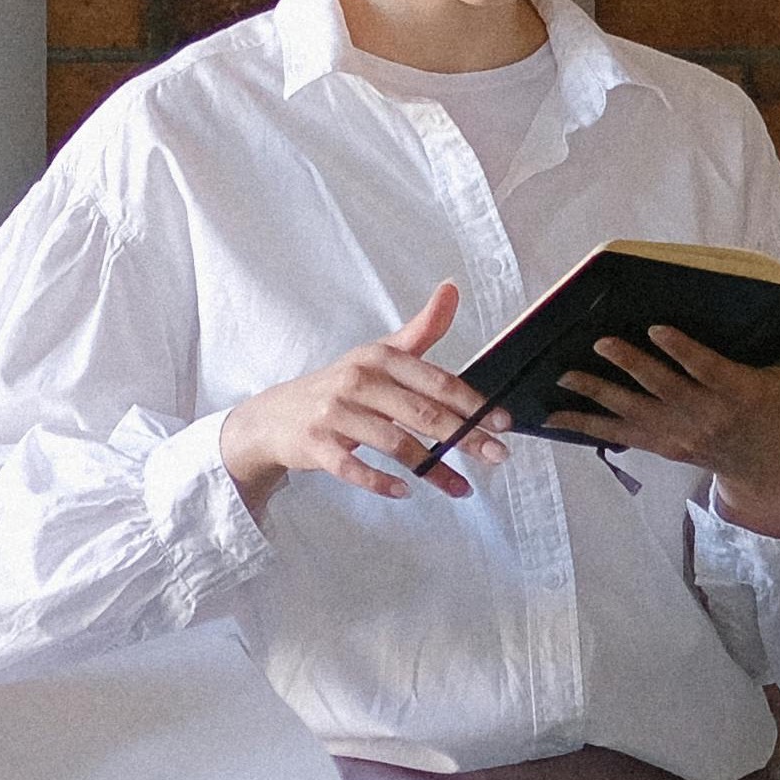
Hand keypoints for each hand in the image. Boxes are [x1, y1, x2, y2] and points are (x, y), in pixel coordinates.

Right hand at [218, 286, 490, 512]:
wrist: (276, 416)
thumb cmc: (340, 386)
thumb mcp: (379, 354)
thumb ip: (421, 330)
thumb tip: (451, 289)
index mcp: (379, 357)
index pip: (436, 381)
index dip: (473, 403)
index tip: (504, 422)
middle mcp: (357, 380)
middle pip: (421, 412)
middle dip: (464, 437)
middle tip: (497, 455)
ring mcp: (334, 413)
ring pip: (394, 443)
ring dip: (433, 470)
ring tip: (462, 487)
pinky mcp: (316, 443)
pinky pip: (352, 467)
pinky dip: (380, 482)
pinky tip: (405, 490)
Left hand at [541, 316, 779, 535]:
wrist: (768, 467)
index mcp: (741, 395)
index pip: (708, 371)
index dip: (683, 352)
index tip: (658, 329)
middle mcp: (706, 417)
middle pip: (664, 390)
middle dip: (632, 365)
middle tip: (602, 341)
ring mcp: (681, 434)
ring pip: (635, 412)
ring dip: (598, 394)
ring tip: (566, 375)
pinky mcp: (662, 446)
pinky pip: (618, 436)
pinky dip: (585, 426)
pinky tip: (553, 416)